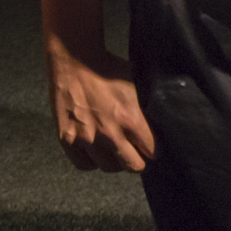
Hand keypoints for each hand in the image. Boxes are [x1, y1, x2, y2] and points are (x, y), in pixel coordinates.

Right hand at [46, 44, 154, 172]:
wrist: (76, 63)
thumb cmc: (109, 71)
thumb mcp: (138, 85)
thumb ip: (148, 107)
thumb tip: (163, 121)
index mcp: (131, 118)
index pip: (152, 149)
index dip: (156, 150)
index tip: (155, 149)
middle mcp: (109, 133)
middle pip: (132, 165)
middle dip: (139, 161)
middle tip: (138, 154)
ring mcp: (86, 138)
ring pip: (108, 167)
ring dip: (116, 162)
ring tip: (118, 153)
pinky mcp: (67, 139)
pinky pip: (84, 165)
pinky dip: (93, 162)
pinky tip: (97, 153)